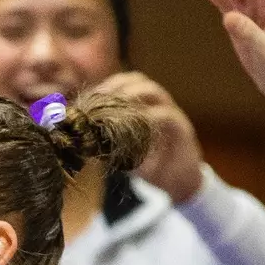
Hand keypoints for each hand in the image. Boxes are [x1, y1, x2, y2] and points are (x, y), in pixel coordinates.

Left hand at [95, 71, 206, 203]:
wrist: (180, 184)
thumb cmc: (151, 167)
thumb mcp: (125, 153)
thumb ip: (109, 142)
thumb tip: (82, 137)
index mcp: (144, 106)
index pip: (124, 83)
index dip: (107, 86)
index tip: (90, 97)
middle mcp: (159, 104)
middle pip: (138, 80)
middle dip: (117, 86)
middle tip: (100, 99)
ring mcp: (172, 114)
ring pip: (154, 92)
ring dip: (133, 96)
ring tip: (115, 108)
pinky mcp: (183, 129)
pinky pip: (167, 116)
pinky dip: (149, 118)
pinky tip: (134, 127)